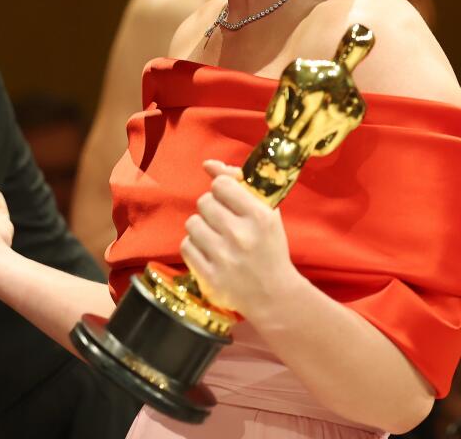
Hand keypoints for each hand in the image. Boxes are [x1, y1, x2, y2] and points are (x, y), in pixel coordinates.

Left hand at [179, 160, 300, 319]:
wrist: (274, 296)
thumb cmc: (269, 248)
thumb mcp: (265, 213)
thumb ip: (239, 184)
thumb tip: (208, 164)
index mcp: (259, 216)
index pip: (221, 185)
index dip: (222, 190)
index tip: (229, 201)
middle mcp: (240, 235)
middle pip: (204, 202)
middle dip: (212, 210)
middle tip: (224, 223)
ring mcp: (223, 258)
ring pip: (192, 223)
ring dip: (202, 228)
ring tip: (216, 239)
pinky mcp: (209, 277)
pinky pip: (186, 246)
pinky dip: (195, 247)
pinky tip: (209, 253)